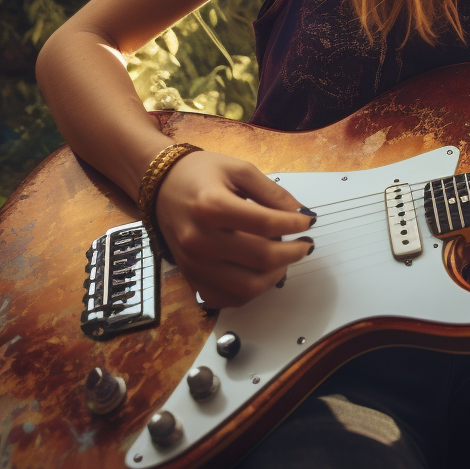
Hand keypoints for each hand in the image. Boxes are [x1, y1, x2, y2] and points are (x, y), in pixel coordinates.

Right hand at [154, 150, 314, 307]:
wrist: (161, 186)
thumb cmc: (200, 174)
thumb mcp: (240, 169)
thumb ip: (272, 192)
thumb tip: (300, 213)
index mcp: (211, 206)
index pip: (266, 224)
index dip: (294, 224)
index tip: (307, 221)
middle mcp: (199, 239)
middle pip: (260, 258)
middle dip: (293, 253)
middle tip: (305, 244)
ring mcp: (193, 263)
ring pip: (247, 287)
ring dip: (276, 275)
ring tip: (285, 259)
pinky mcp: (190, 277)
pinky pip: (226, 299)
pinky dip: (250, 292)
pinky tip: (260, 273)